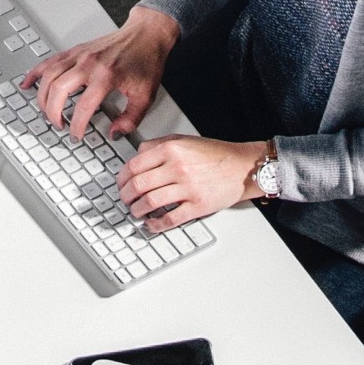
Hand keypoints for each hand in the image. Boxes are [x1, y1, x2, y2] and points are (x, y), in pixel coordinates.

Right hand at [21, 6, 177, 139]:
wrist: (147, 34)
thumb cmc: (146, 61)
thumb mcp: (145, 95)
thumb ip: (131, 119)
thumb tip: (114, 132)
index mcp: (106, 77)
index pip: (83, 107)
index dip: (77, 126)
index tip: (76, 135)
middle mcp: (89, 64)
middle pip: (58, 90)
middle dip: (53, 113)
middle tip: (59, 124)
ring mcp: (79, 55)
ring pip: (49, 76)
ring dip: (43, 97)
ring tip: (46, 112)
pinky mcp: (75, 50)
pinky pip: (49, 61)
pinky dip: (35, 73)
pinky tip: (27, 84)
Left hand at [116, 135, 264, 230]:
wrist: (242, 167)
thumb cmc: (215, 155)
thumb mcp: (184, 140)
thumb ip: (158, 145)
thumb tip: (136, 155)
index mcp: (171, 149)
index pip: (134, 165)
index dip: (122, 178)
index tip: (120, 184)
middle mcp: (178, 167)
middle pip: (138, 185)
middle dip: (126, 196)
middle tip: (125, 199)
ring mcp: (188, 188)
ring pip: (150, 202)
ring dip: (137, 210)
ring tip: (136, 211)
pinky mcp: (197, 206)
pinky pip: (170, 219)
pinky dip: (156, 225)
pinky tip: (151, 224)